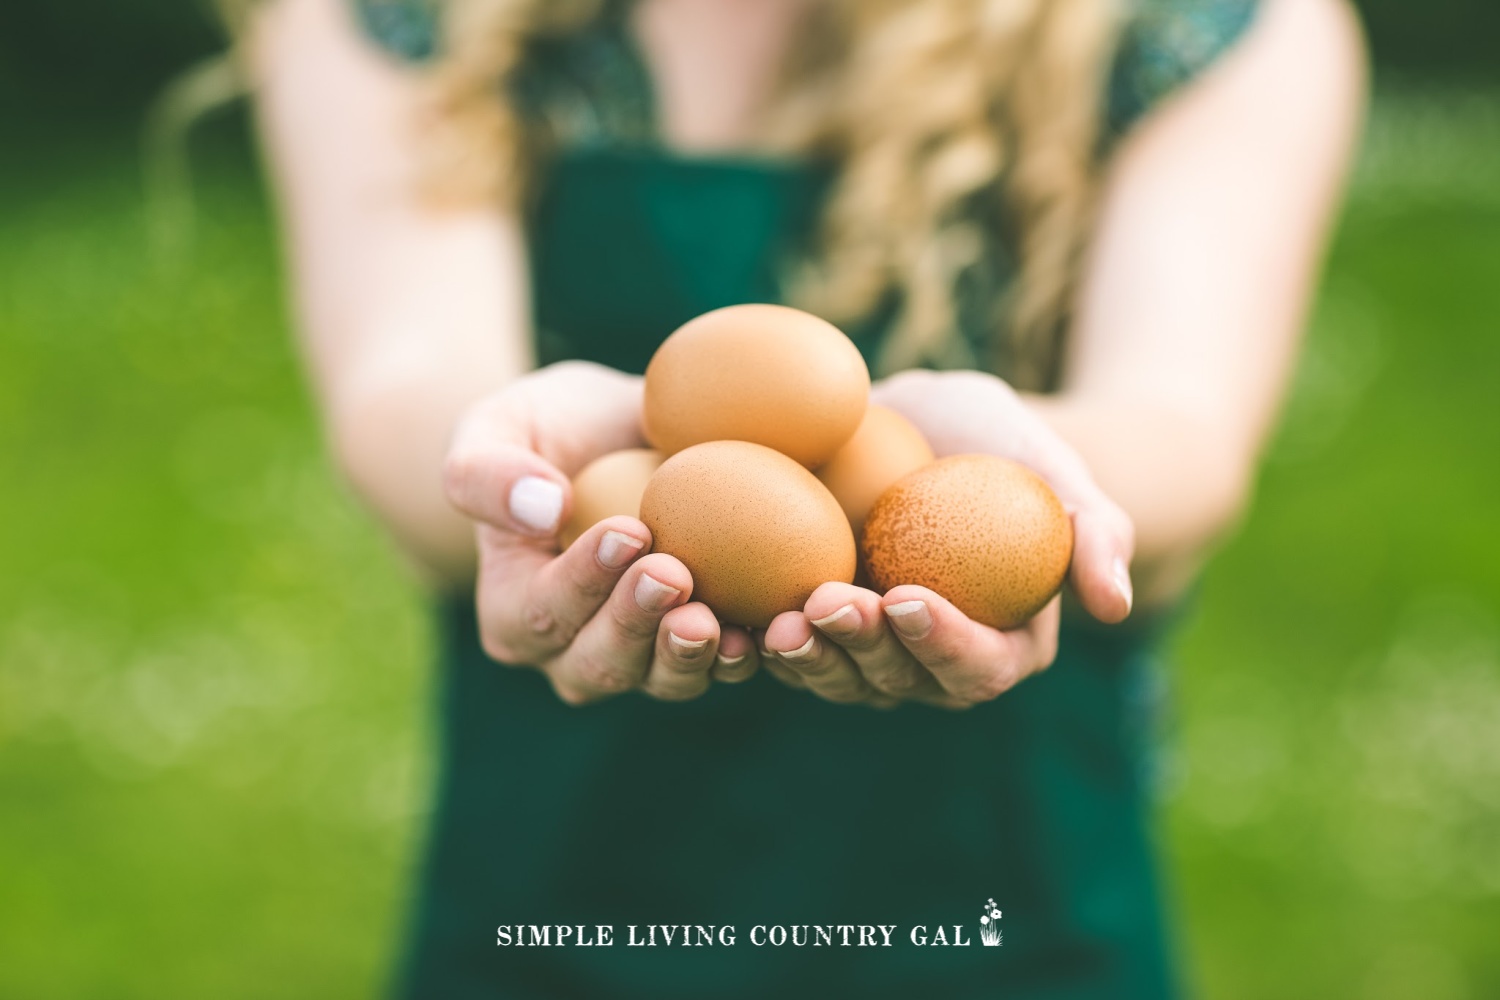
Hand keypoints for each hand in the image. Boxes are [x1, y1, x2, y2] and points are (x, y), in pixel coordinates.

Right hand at [443, 361, 760, 704]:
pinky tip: (769, 627)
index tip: (629, 531)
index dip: (583, 581)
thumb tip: (544, 508)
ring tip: (717, 619)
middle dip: (637, 623)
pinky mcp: (702, 647)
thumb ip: (486, 471)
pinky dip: (746, 652)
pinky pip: (722, 664)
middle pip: (602, 661)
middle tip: (674, 573)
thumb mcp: (494, 427)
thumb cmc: (546, 429)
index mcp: (514, 614)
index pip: (542, 611)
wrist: (620, 436)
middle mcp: (573, 655)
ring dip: (691, 654)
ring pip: (663, 678)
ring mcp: (642, 659)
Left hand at [759, 368, 1134, 709]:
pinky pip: (790, 648)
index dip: (942, 644)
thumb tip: (1114, 607)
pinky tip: (734, 612)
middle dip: (863, 651)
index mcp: (1001, 646)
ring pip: (837, 677)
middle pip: (898, 683)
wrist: (925, 424)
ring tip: (780, 618)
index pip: (977, 667)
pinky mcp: (816, 631)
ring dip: (808, 656)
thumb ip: (1095, 534)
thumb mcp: (1055, 468)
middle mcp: (932, 665)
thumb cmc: (1001, 445)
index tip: (908, 596)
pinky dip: (760, 638)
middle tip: (831, 602)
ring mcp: (870, 655)